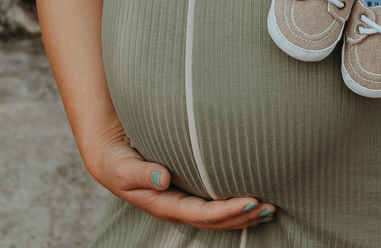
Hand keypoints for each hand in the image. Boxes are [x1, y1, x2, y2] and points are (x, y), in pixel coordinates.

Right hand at [91, 137, 274, 230]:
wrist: (111, 159)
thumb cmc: (117, 161)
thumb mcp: (122, 167)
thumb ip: (141, 173)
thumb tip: (163, 179)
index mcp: (163, 204)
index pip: (201, 213)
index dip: (226, 211)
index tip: (251, 201)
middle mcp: (176, 208)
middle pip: (214, 221)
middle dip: (242, 217)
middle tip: (270, 207)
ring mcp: (183, 203)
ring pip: (217, 218)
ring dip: (243, 215)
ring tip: (270, 209)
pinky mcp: (188, 194)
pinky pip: (214, 206)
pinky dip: (235, 207)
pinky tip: (253, 201)